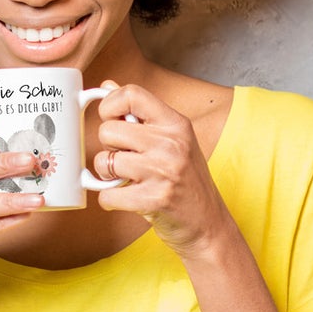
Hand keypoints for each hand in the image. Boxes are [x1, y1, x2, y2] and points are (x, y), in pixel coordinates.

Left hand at [89, 81, 229, 257]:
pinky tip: (127, 199)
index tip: (111, 119)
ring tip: (128, 180)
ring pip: (104, 162)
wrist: (209, 224)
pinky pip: (106, 195)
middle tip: (126, 159)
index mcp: (176, 125)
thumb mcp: (174, 141)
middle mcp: (171, 144)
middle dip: (109, 148)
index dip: (109, 105)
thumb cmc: (188, 182)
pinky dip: (110, 200)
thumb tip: (107, 87)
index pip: (131, 95)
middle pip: (108, 130)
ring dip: (108, 176)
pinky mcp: (154, 199)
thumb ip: (141, 114)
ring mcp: (163, 172)